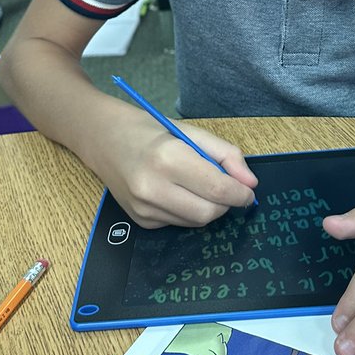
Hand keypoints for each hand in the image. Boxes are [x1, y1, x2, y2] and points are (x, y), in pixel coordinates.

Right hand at [87, 104, 257, 227]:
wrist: (104, 139)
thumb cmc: (150, 131)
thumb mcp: (192, 132)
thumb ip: (226, 155)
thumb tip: (250, 183)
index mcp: (168, 158)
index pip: (217, 188)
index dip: (240, 193)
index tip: (248, 191)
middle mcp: (152, 188)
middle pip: (209, 212)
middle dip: (225, 203)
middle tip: (226, 187)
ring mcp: (143, 208)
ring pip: (196, 222)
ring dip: (208, 207)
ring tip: (196, 184)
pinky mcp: (141, 221)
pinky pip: (179, 223)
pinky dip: (188, 210)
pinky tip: (176, 191)